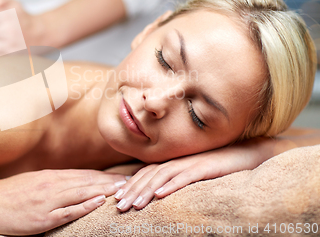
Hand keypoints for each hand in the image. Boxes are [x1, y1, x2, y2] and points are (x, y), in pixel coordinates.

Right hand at [0, 169, 126, 234]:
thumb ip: (53, 183)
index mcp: (51, 177)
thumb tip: (73, 184)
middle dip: (111, 182)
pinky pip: (68, 211)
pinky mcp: (43, 217)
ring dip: (104, 191)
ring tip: (124, 190)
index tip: (123, 177)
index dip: (105, 177)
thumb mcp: (33, 182)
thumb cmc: (9, 194)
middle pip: (88, 182)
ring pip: (82, 193)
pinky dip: (85, 205)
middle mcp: (53, 185)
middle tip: (133, 182)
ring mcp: (48, 201)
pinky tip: (99, 202)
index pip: (85, 175)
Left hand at [113, 138, 271, 211]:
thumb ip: (176, 180)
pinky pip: (185, 176)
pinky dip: (172, 185)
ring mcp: (190, 163)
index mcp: (173, 162)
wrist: (245, 154)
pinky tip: (161, 195)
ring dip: (147, 191)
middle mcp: (177, 161)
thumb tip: (159, 194)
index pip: (146, 173)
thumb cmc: (218, 167)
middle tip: (118, 206)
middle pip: (149, 175)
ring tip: (135, 204)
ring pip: (162, 176)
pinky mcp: (204, 167)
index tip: (117, 198)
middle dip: (132, 191)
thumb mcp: (193, 174)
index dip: (130, 185)